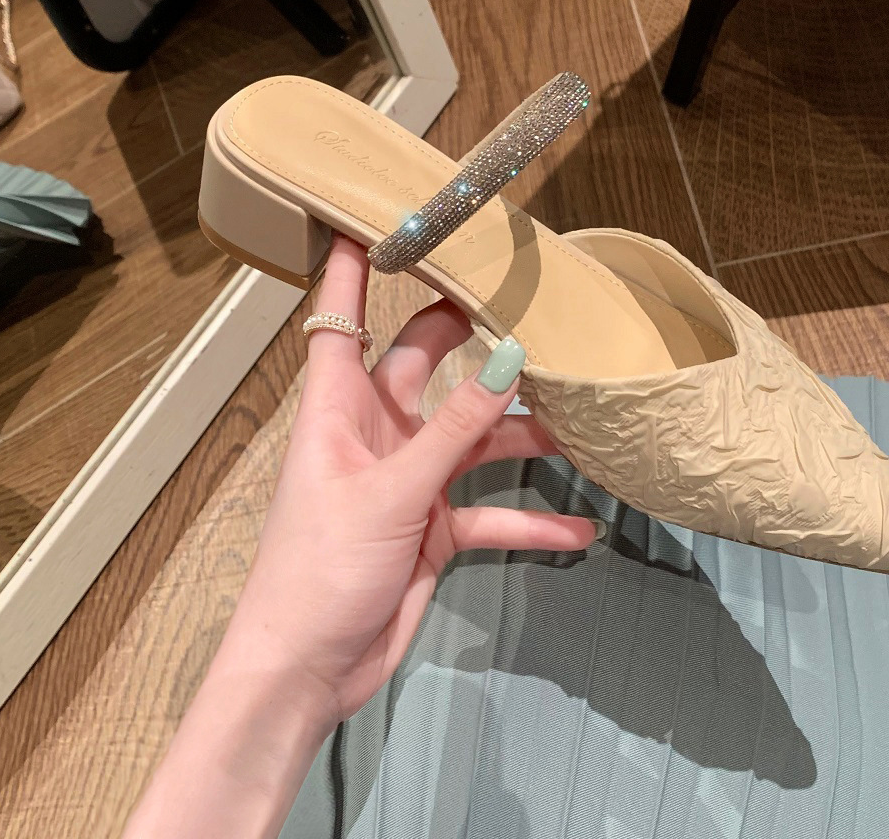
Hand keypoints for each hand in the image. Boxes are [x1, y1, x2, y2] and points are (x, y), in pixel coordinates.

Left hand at [223, 235, 598, 722]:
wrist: (307, 672)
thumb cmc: (317, 570)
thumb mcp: (392, 491)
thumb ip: (454, 428)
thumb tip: (508, 359)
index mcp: (340, 407)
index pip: (342, 317)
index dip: (350, 268)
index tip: (368, 216)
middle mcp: (377, 431)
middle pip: (426, 362)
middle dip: (471, 334)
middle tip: (522, 298)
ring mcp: (408, 479)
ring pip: (473, 437)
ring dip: (522, 433)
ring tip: (581, 417)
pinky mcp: (432, 529)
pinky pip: (491, 514)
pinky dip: (530, 521)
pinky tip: (578, 526)